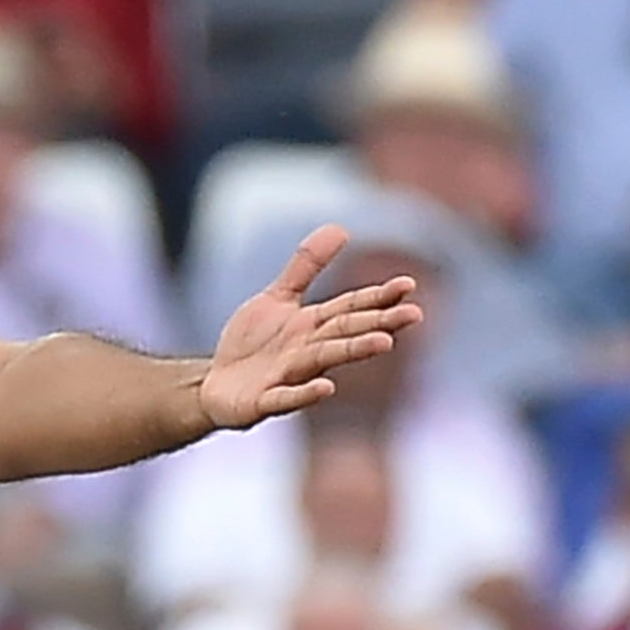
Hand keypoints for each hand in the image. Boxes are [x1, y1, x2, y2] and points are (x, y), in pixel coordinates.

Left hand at [201, 225, 421, 434]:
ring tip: (385, 343)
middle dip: (379, 324)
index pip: (352, 307)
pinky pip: (285, 398)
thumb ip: (306, 268)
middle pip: (347, 333)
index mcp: (314, 325)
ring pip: (324, 360)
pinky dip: (305, 394)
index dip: (379, 297)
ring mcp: (287, 377)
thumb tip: (341, 228)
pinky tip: (327, 388)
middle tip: (415, 314)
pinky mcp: (263, 402)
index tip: (409, 284)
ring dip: (355, 351)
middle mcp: (307, 350)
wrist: (213, 387)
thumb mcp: (278, 299)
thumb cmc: (253, 344)